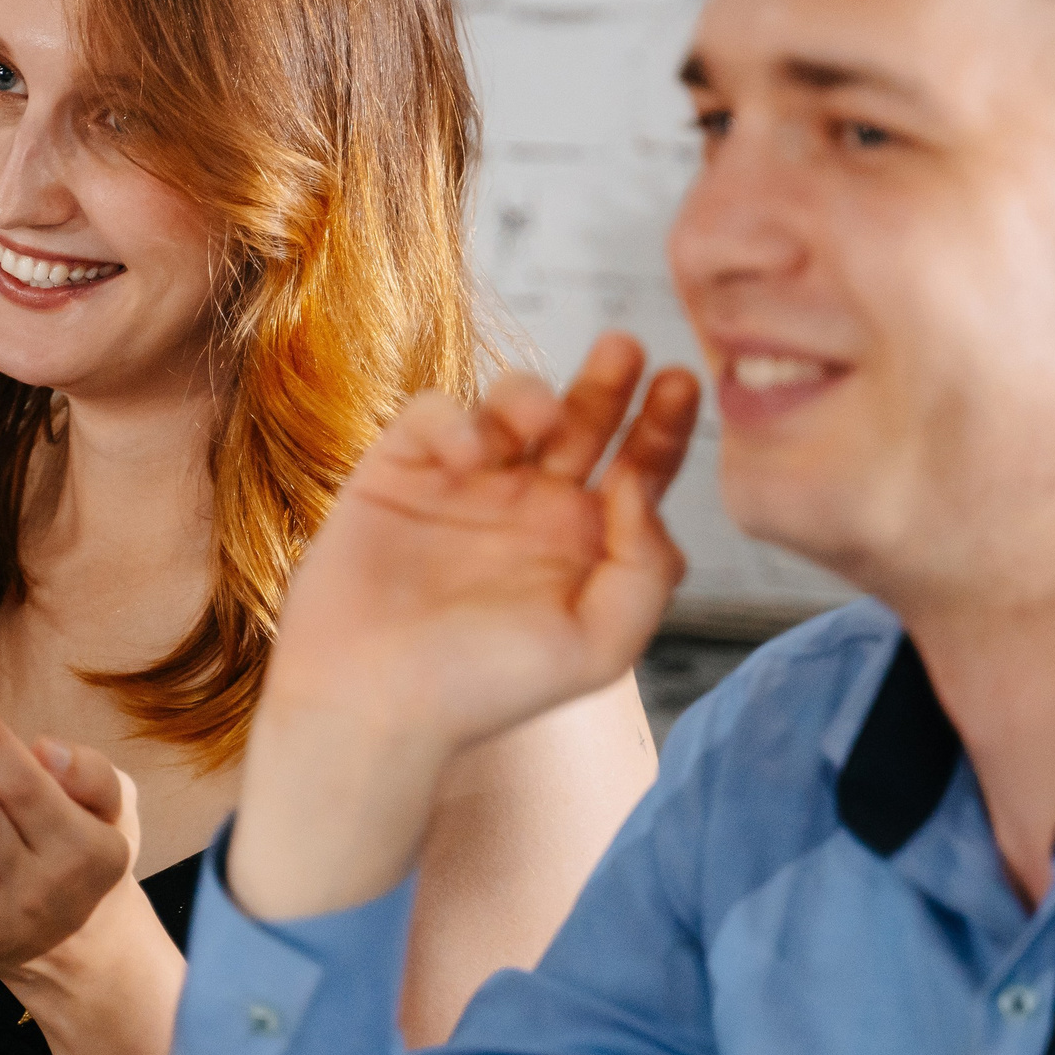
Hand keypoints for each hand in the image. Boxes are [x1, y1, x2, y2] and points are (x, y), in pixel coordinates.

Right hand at [227, 334, 695, 921]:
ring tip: (541, 420)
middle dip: (609, 381)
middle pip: (583, 421)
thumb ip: (646, 566)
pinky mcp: (400, 470)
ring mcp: (465, 484)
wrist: (374, 705)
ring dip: (531, 395)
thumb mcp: (600, 644)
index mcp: (582, 543)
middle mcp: (528, 506)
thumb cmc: (486, 688)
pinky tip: (469, 454)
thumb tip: (641, 482)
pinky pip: (436, 416)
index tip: (680, 386)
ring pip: (511, 405)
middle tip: (628, 349)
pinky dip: (457, 420)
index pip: (636, 467)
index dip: (662, 425)